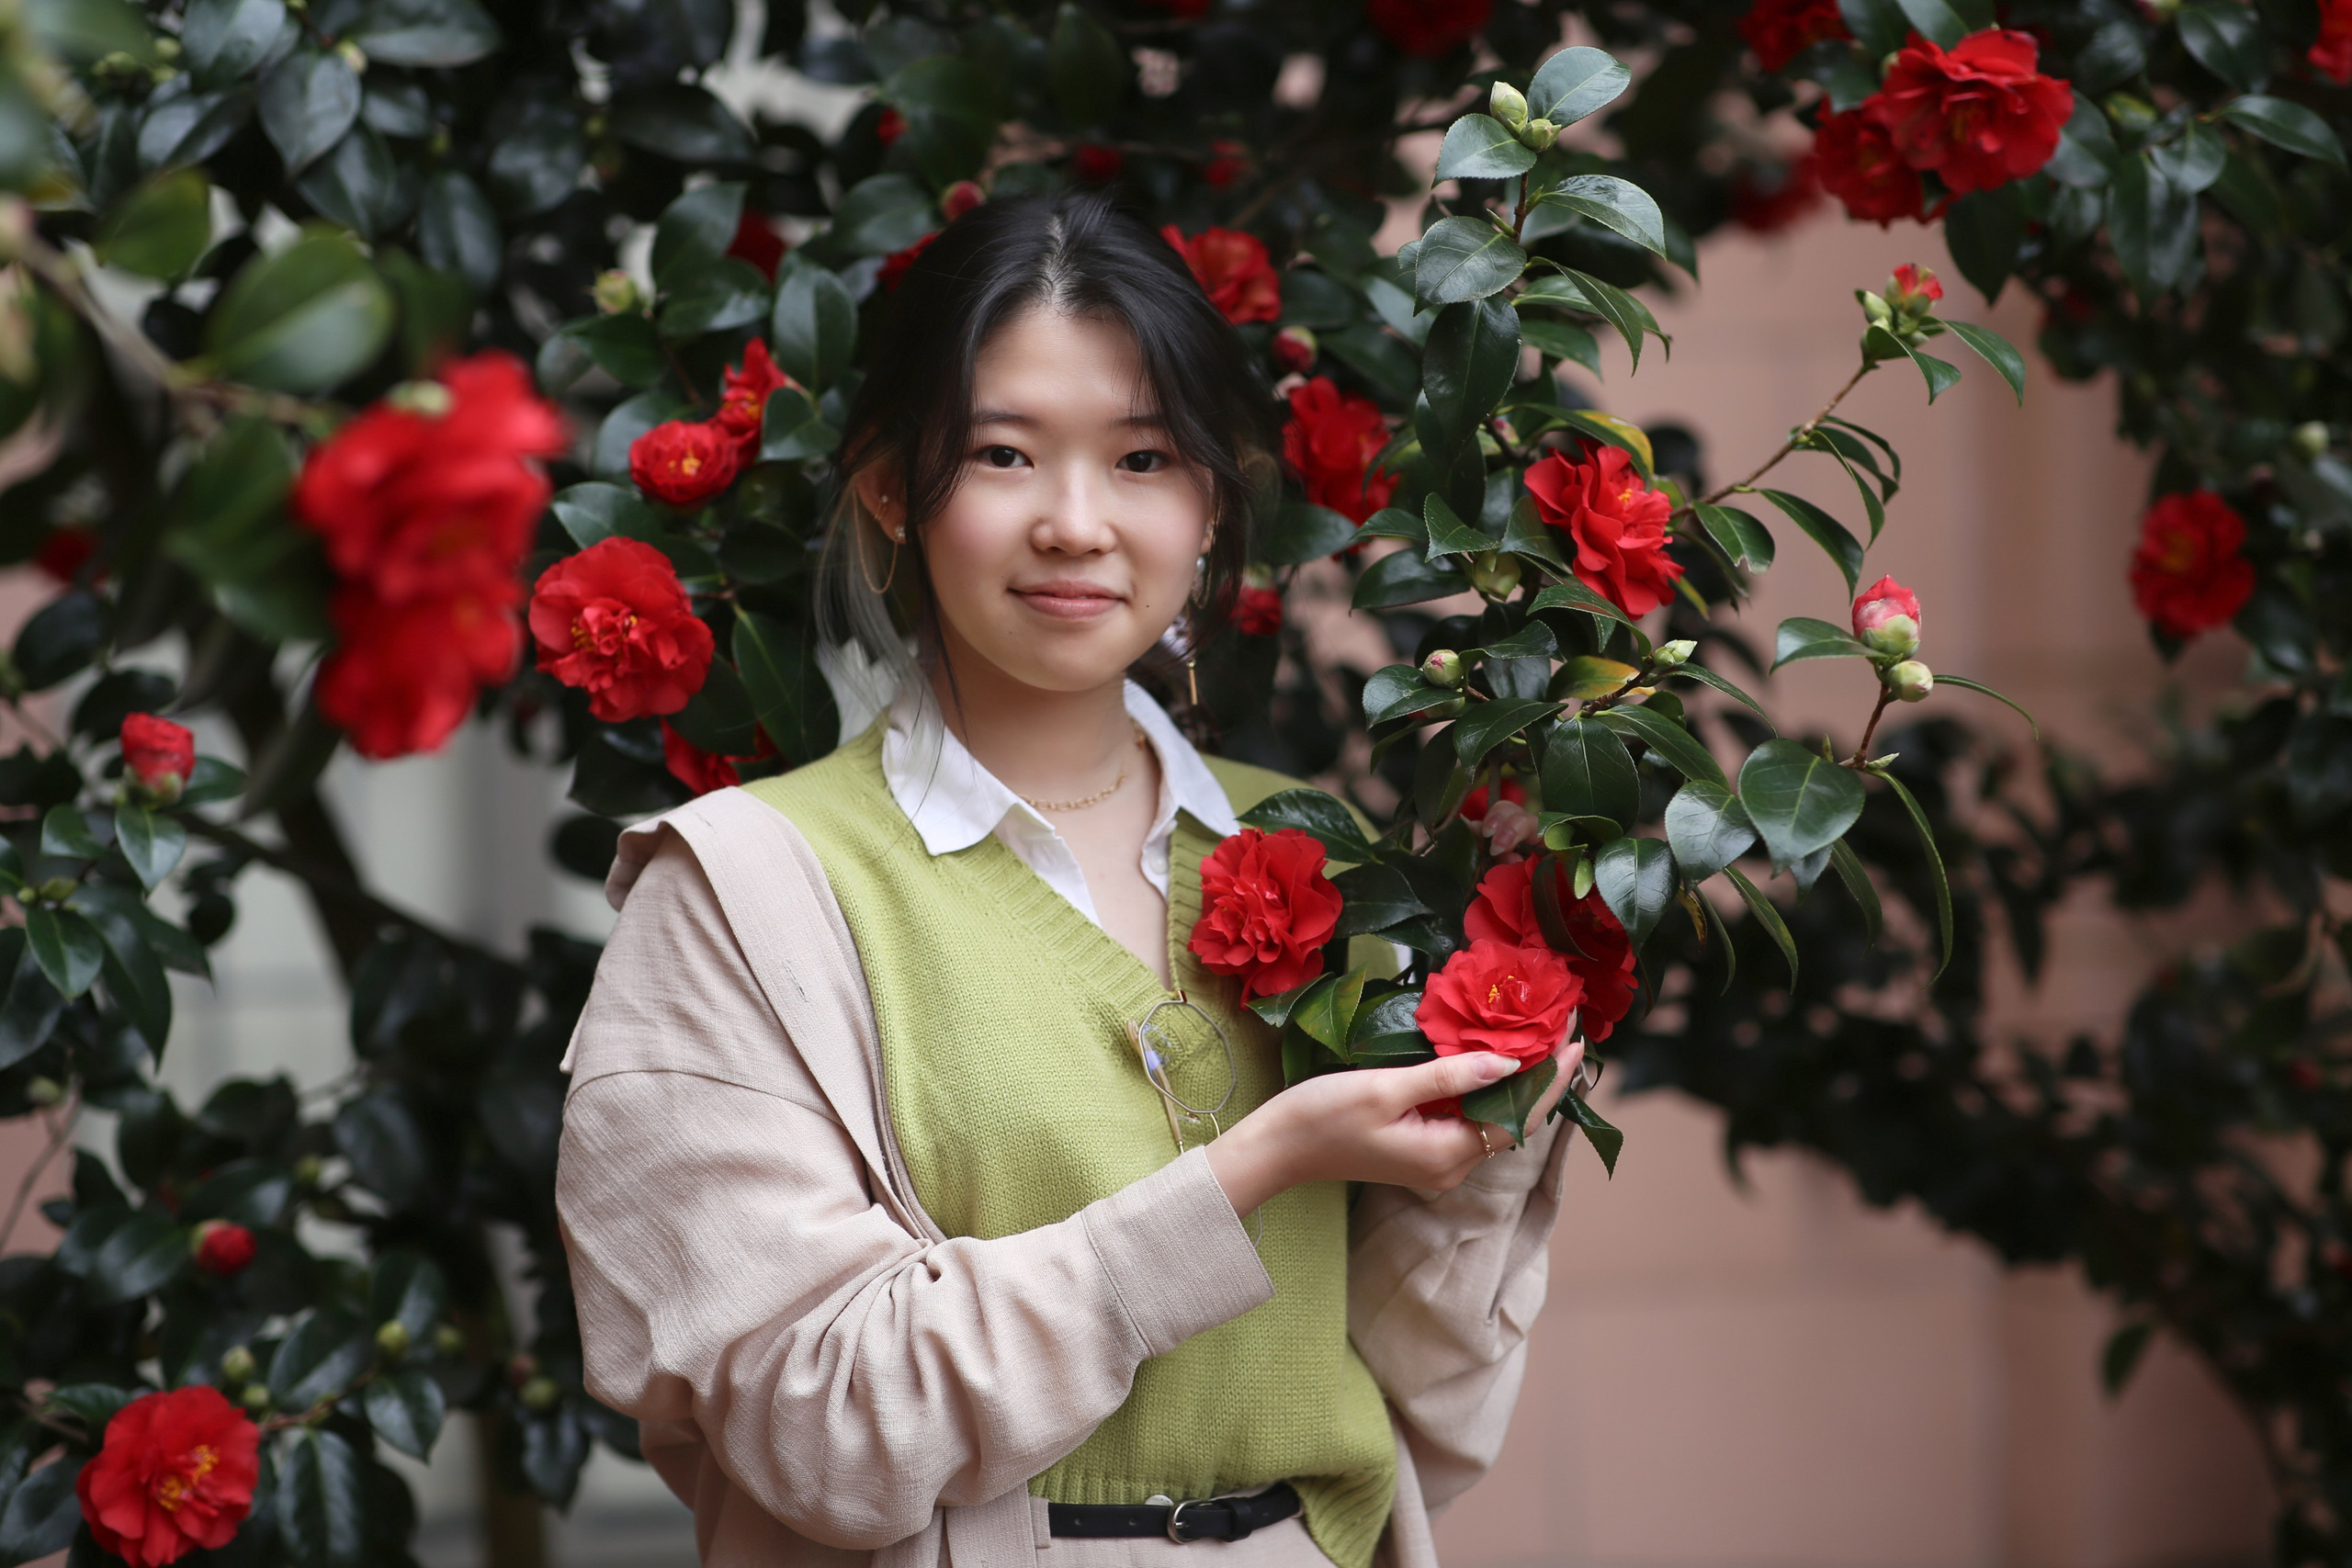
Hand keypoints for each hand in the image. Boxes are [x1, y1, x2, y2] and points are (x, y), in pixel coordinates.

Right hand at [1203, 1039, 1582, 1217]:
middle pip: (1513, 1122)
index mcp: (1447, 1156)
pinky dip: (1486, 1091)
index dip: (1551, 1080)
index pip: (1519, 1118)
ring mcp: (1436, 1162)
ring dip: (1516, 1083)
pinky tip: (1492, 1059)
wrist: (1276, 1148)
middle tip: (1565, 1030)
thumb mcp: (1385, 1089)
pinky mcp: (1422, 1151)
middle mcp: (1450, 1166)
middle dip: (1541, 1078)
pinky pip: (1469, 1120)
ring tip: (1539, 1039)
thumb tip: (1507, 1061)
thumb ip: (1449, 1076)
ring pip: (1492, 1121)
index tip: (1576, 1041)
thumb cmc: (1321, 1116)